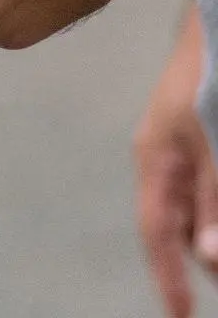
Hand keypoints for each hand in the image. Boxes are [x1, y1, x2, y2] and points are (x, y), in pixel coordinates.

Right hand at [137, 6, 217, 317]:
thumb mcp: (217, 138)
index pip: (157, 233)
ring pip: (201, 204)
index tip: (180, 316)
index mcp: (156, 160)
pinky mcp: (208, 131)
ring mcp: (189, 144)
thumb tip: (209, 256)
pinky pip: (210, 182)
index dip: (168, 277)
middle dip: (204, 257)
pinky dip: (217, 203)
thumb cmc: (215, 74)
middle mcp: (166, 157)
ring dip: (215, 229)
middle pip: (181, 224)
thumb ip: (214, 196)